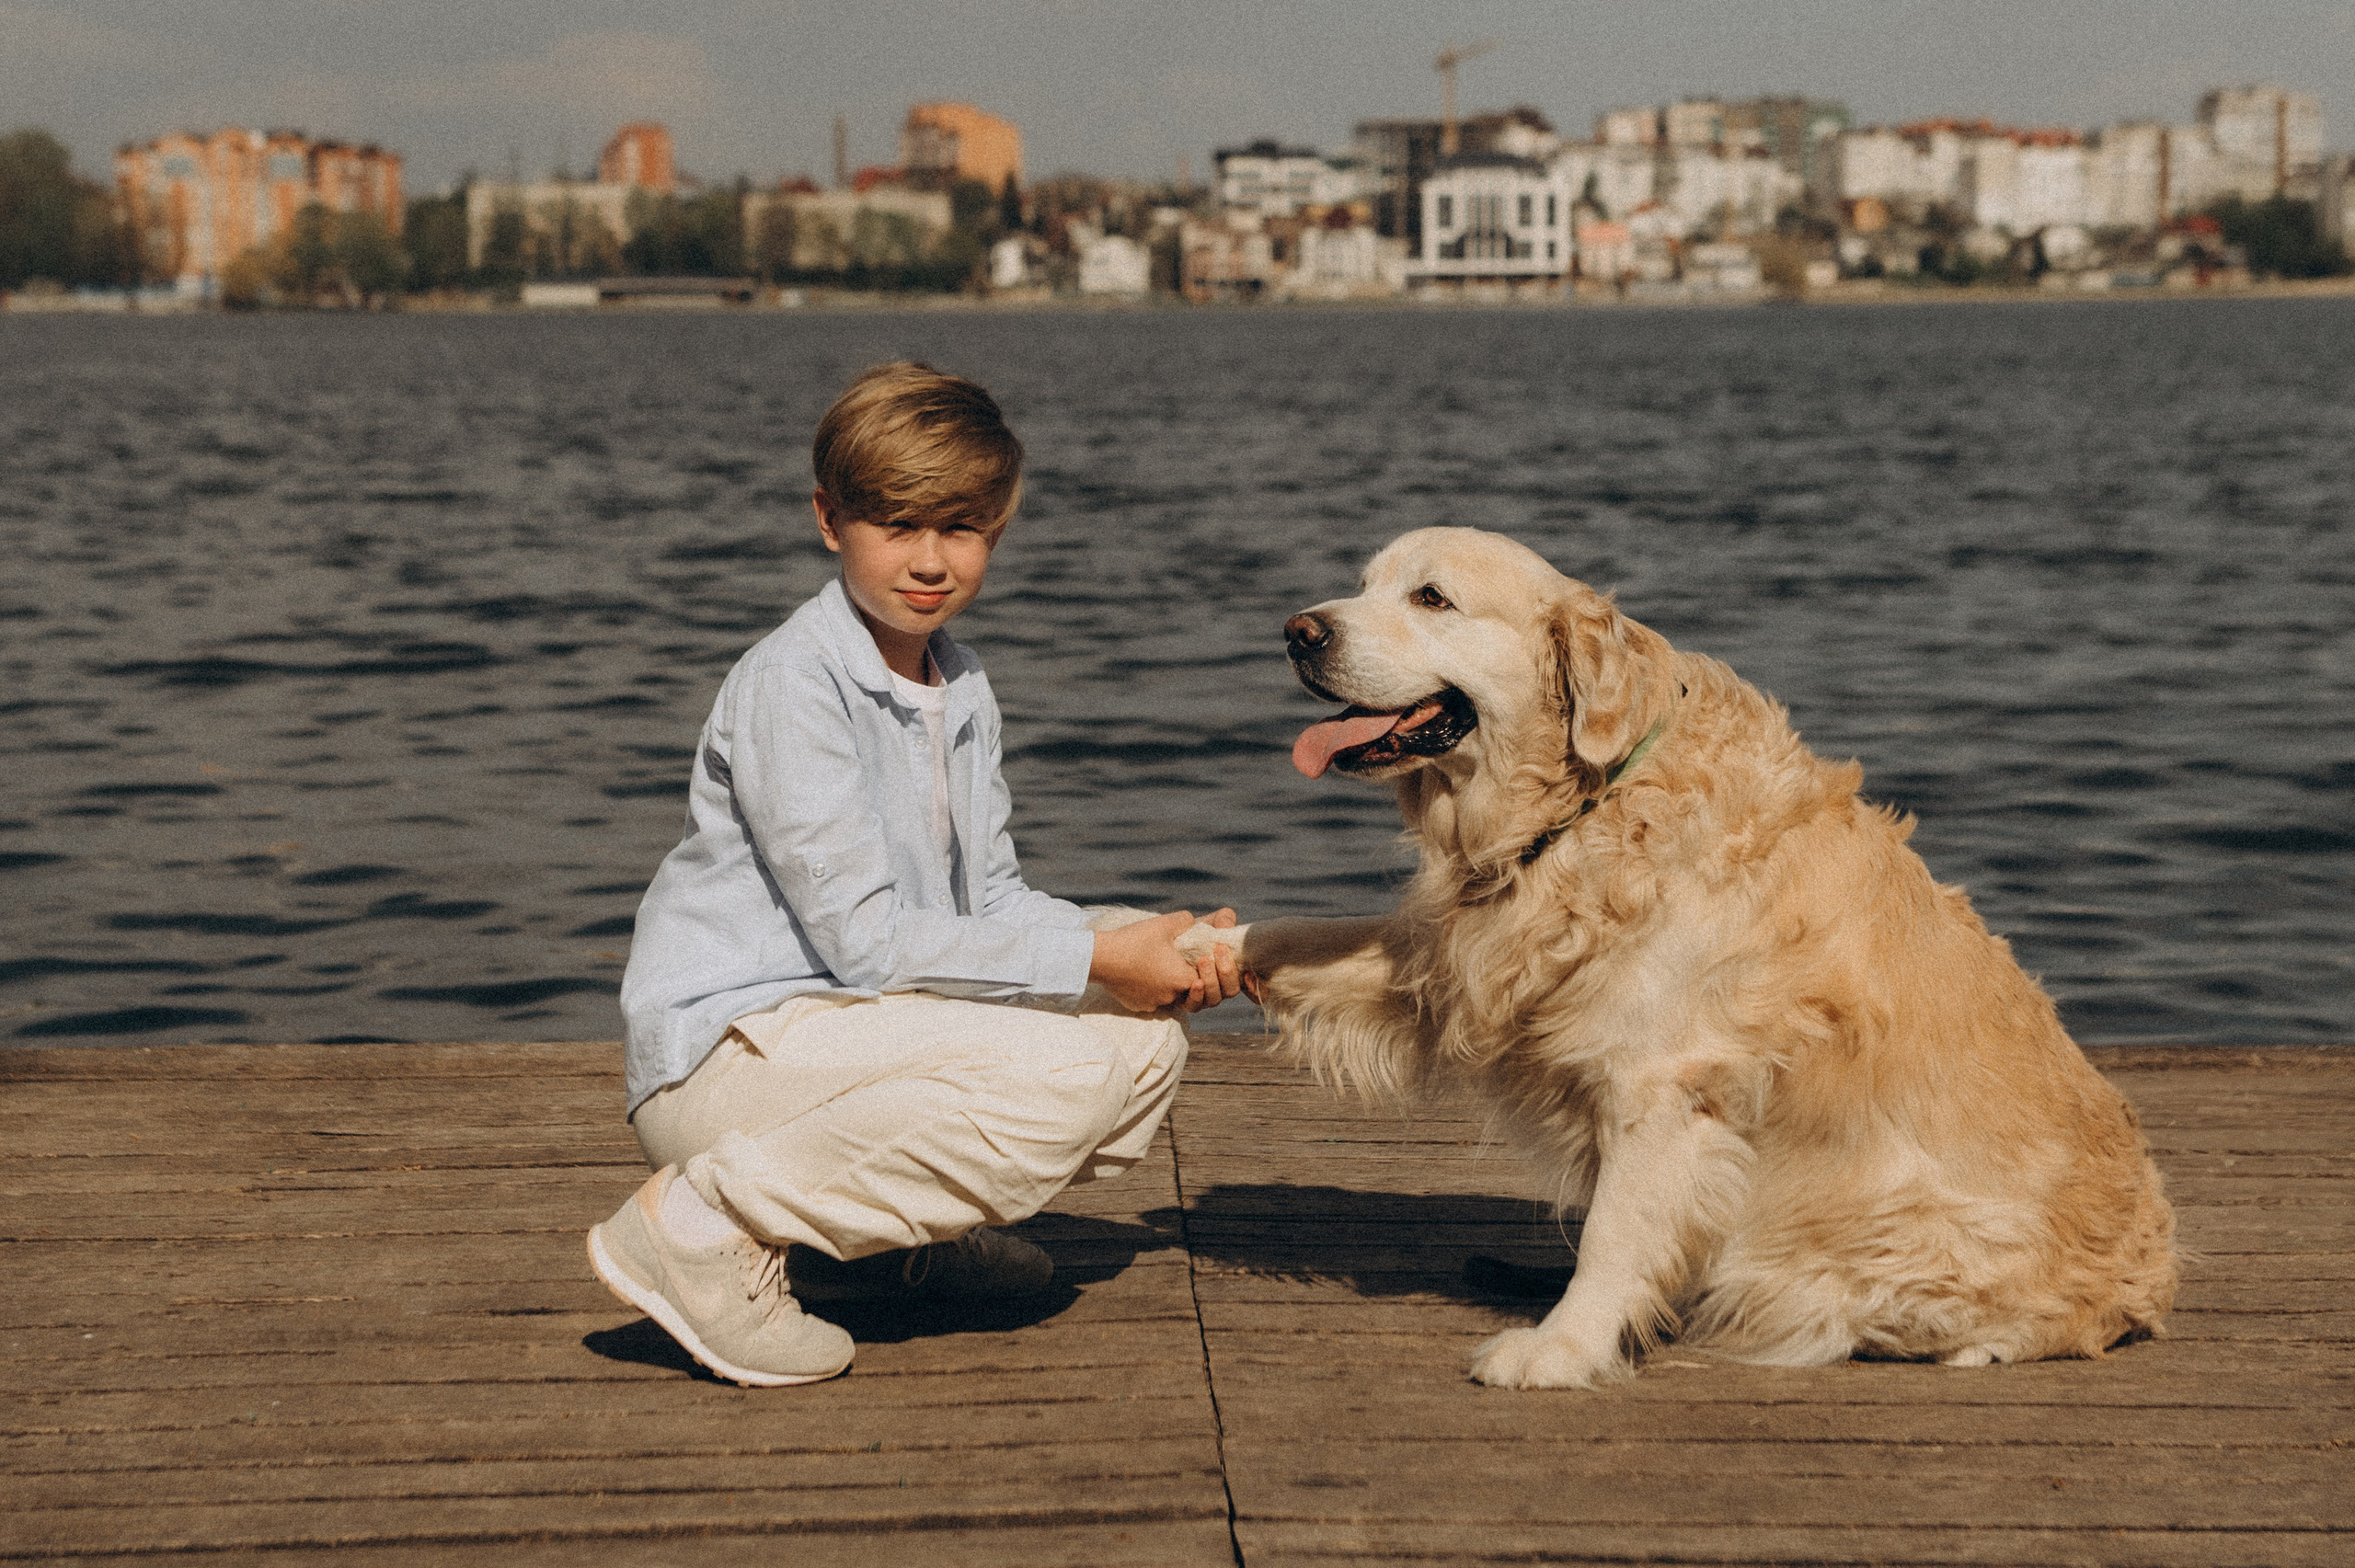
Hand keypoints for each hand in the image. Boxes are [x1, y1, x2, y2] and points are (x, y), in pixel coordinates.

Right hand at [1091, 909, 1238, 1013]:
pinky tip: (1145, 973)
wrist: (1099, 958)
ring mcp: (1154, 1004)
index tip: (1201, 955)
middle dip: (1191, 977)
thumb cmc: (1133, 940)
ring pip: (1172, 997)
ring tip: (1163, 966)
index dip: (1207, 967)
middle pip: (1191, 991)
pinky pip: (1153, 1000)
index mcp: (1182, 979)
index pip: (1206, 979)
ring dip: (1172, 984)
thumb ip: (1187, 921)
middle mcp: (1171, 997)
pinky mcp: (1139, 1006)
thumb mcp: (1164, 924)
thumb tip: (1196, 922)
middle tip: (1183, 961)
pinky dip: (1153, 989)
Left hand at [1179, 909, 1255, 1006]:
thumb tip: (1227, 926)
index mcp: (1232, 971)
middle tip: (1219, 949)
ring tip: (1203, 960)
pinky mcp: (1187, 1001)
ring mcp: (1205, 996)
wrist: (1167, 944)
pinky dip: (1197, 995)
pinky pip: (1195, 1006)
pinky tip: (1195, 982)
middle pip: (1232, 990)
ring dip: (1211, 980)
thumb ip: (1224, 919)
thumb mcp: (1210, 924)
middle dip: (1228, 971)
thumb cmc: (1196, 935)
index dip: (1256, 987)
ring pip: (1215, 998)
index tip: (1250, 974)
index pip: (1251, 987)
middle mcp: (1221, 987)